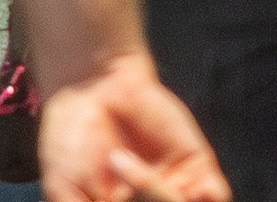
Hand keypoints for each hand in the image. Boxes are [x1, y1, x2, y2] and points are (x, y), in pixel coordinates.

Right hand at [36, 54, 229, 201]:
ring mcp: (175, 190)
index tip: (113, 199)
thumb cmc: (69, 141)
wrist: (90, 86)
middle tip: (115, 180)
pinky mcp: (196, 165)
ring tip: (128, 167)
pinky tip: (195, 188)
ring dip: (167, 201)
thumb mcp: (62, 191)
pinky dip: (207, 198)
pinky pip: (214, 195)